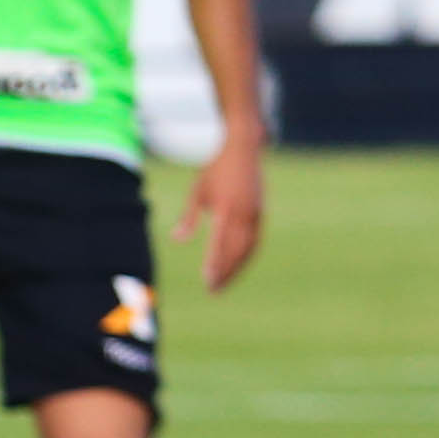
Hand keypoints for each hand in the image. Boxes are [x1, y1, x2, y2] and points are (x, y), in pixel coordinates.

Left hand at [180, 136, 265, 291]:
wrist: (242, 148)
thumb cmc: (215, 169)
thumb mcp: (197, 191)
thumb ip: (189, 217)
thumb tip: (177, 239)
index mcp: (226, 208)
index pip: (220, 243)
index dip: (215, 263)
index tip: (208, 279)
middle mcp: (244, 213)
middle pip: (236, 251)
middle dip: (225, 272)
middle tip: (213, 289)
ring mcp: (255, 213)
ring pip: (248, 248)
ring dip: (237, 268)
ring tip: (224, 283)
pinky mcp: (260, 212)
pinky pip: (255, 240)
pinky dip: (246, 255)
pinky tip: (237, 266)